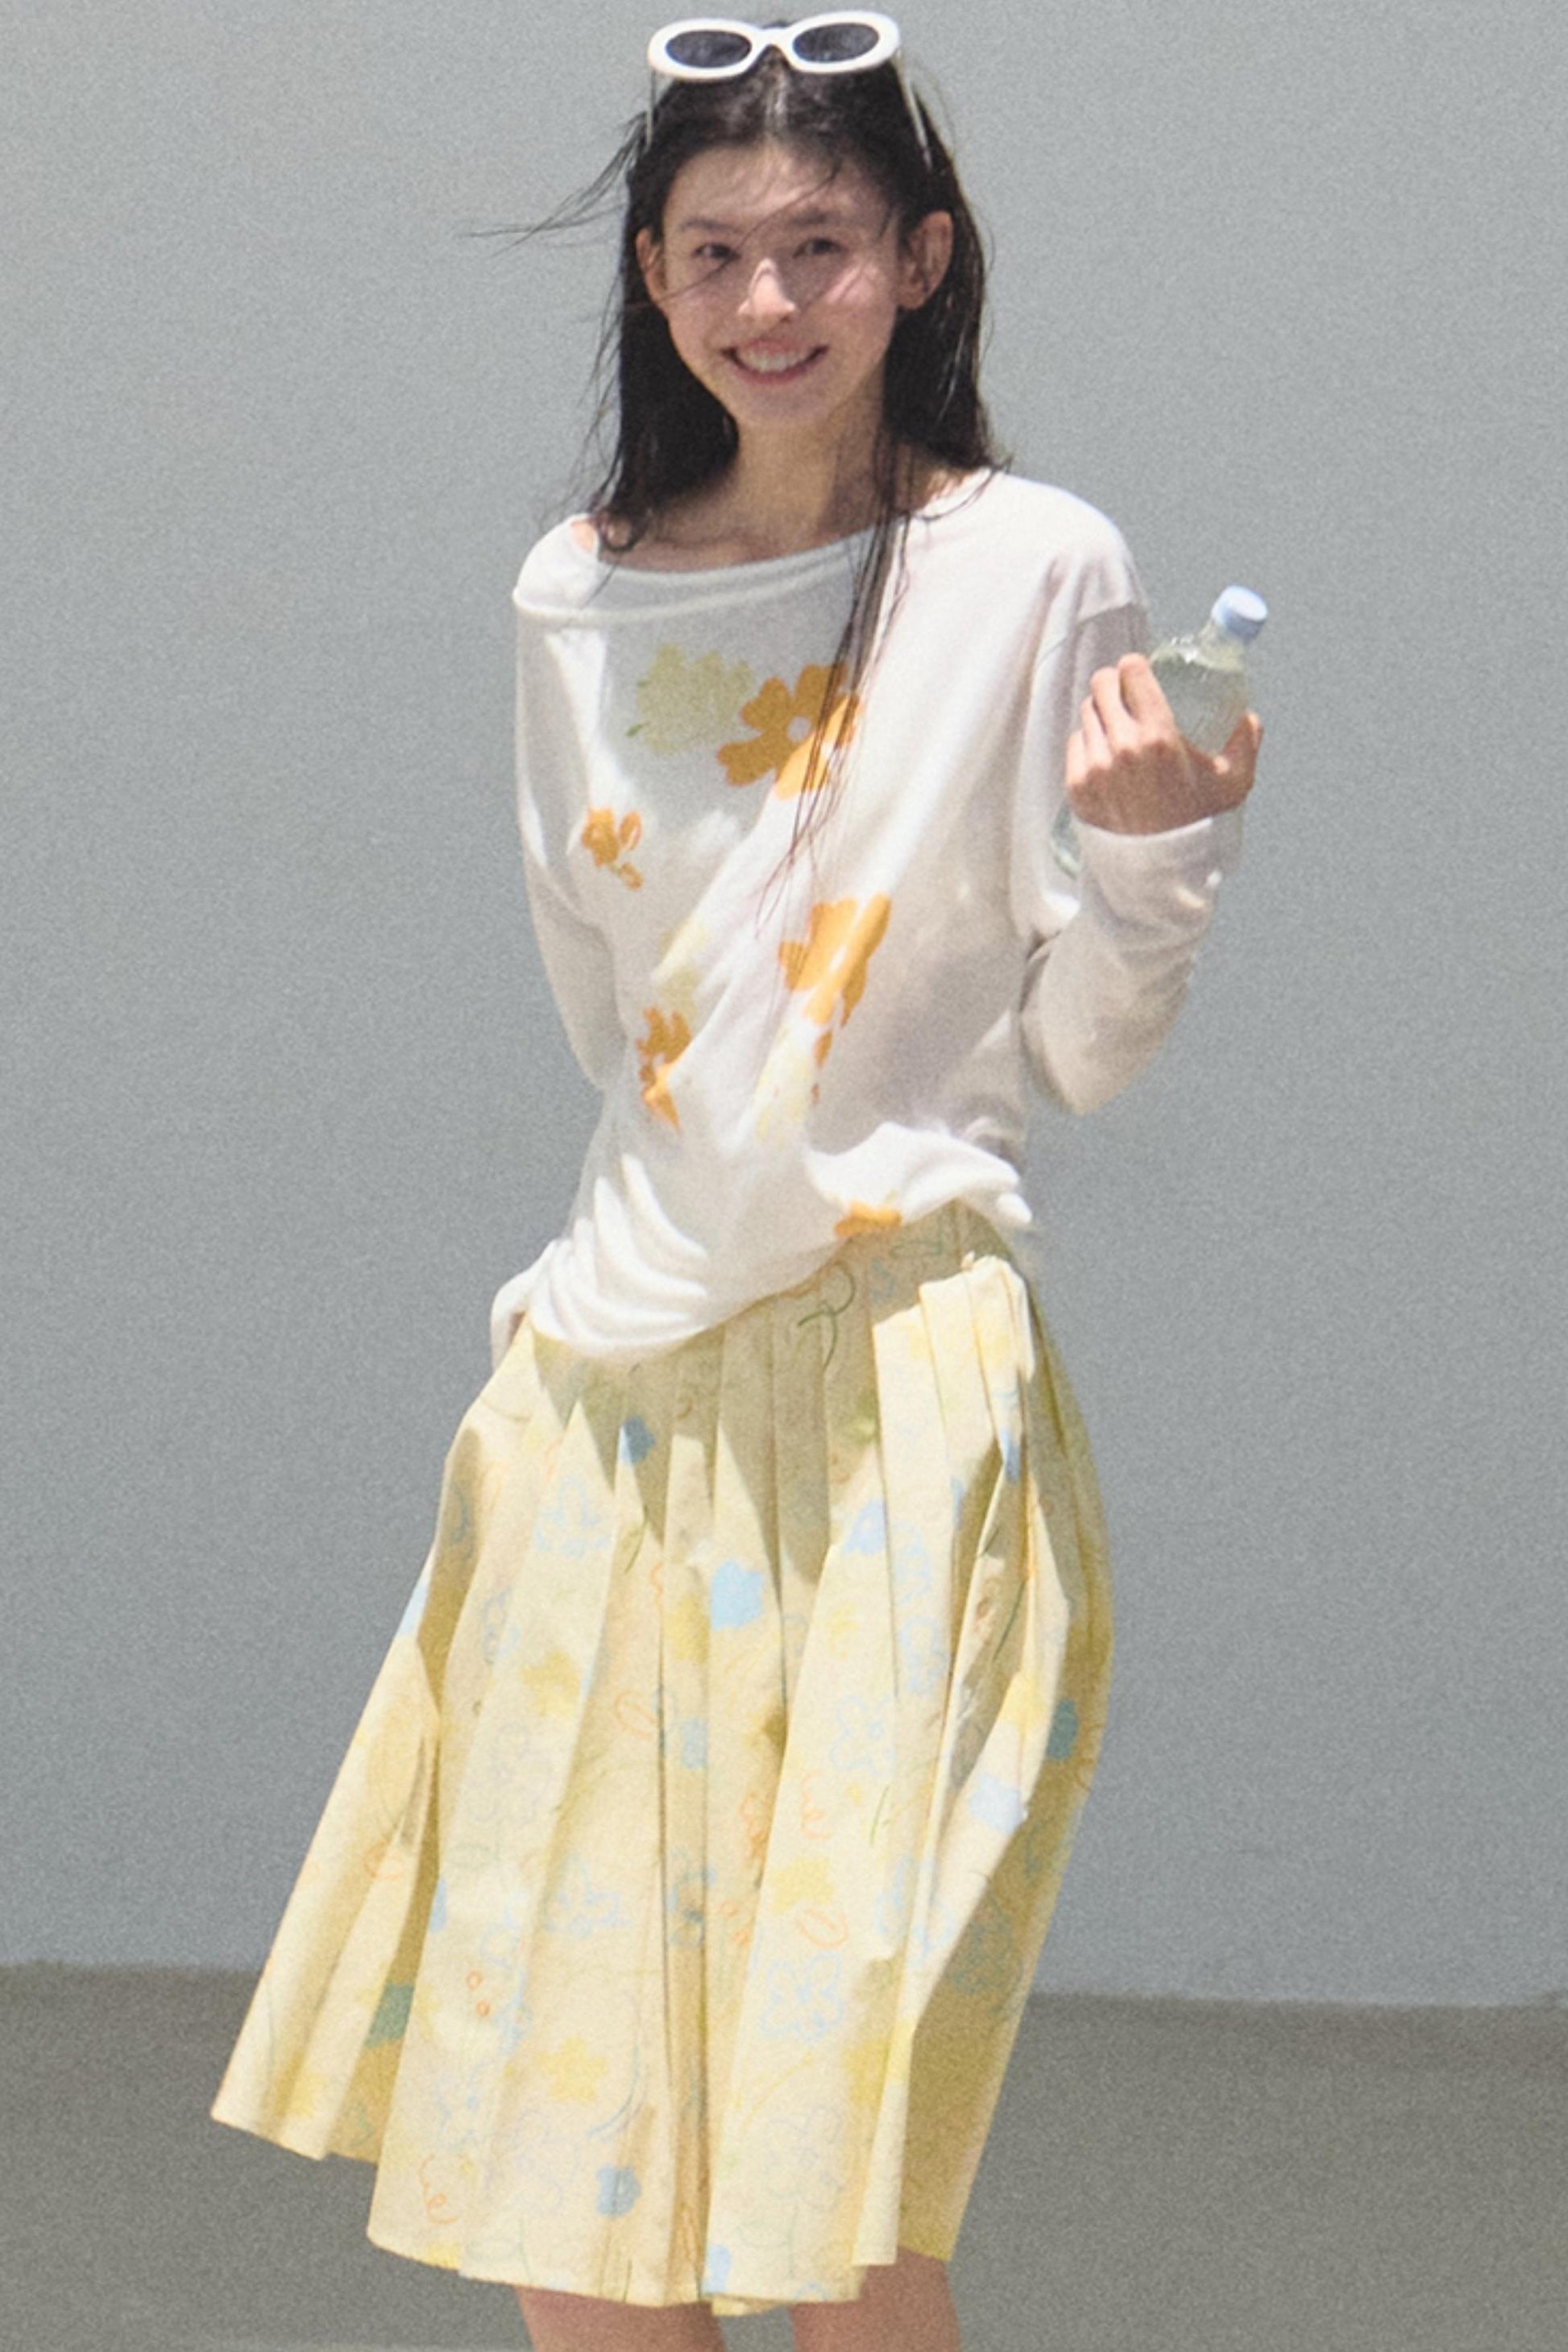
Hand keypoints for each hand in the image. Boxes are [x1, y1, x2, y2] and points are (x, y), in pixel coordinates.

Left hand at [1064, 653, 1262, 835]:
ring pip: (1087, 713)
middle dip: (1114, 683)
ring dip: (1101, 713)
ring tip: (1117, 727)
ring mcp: (1094, 766)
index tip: (1138, 671)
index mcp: (1158, 735)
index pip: (1130, 672)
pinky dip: (1087, 742)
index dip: (1134, 666)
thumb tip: (1250, 719)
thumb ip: (1245, 744)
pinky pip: (1074, 743)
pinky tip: (1104, 753)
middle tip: (1124, 693)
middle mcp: (1121, 746)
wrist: (1159, 869)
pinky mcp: (1077, 785)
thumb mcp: (1232, 782)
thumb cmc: (1196, 823)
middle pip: (1101, 685)